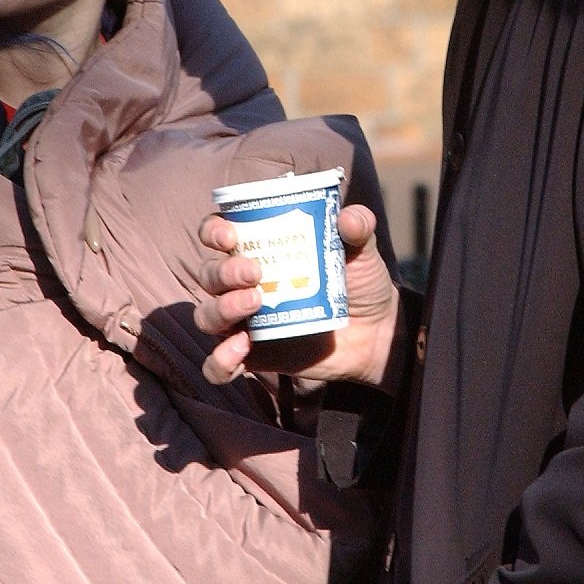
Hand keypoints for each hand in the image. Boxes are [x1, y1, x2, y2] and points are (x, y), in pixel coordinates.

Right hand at [195, 203, 403, 389]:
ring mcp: (244, 321)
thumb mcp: (362, 250)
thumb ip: (359, 227)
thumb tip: (350, 218)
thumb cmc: (360, 282)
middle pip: (209, 274)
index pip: (217, 234)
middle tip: (255, 273)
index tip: (229, 236)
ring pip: (207, 316)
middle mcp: (242, 284)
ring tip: (255, 303)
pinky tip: (242, 350)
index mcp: (260, 250)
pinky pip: (217, 365)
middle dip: (224, 272)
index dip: (213, 231)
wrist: (376, 333)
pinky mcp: (252, 356)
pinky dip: (220, 360)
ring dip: (221, 308)